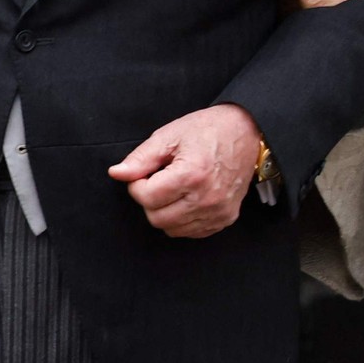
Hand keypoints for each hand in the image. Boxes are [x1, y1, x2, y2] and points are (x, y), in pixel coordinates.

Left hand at [109, 104, 261, 237]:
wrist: (247, 133)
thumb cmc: (208, 130)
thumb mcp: (170, 136)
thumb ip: (141, 158)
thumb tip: (117, 174)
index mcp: (192, 175)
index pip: (146, 198)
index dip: (137, 185)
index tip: (144, 173)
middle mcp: (207, 198)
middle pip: (157, 218)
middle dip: (150, 200)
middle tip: (159, 180)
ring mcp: (218, 212)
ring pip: (172, 229)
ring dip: (165, 211)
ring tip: (175, 188)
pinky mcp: (225, 219)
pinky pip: (191, 232)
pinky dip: (182, 219)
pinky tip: (187, 198)